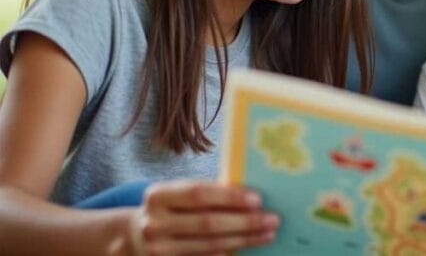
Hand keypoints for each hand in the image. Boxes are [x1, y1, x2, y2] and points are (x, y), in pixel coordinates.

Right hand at [124, 180, 278, 254]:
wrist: (134, 238)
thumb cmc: (171, 209)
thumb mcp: (177, 195)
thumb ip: (206, 193)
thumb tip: (251, 195)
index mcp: (157, 195)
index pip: (198, 194)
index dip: (229, 197)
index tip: (258, 199)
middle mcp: (153, 223)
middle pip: (208, 223)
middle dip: (245, 222)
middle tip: (273, 219)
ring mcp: (157, 250)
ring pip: (210, 245)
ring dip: (244, 240)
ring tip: (268, 234)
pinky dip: (228, 254)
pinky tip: (246, 248)